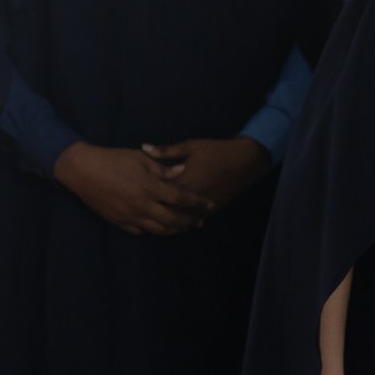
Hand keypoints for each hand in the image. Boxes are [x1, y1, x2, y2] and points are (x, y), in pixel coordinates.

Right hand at [52, 142, 214, 236]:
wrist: (83, 171)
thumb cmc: (113, 159)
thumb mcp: (140, 158)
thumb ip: (162, 168)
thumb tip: (182, 172)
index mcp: (151, 187)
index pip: (181, 199)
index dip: (198, 203)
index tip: (210, 206)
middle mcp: (143, 205)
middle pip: (173, 220)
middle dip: (188, 222)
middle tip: (199, 222)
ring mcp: (130, 216)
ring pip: (158, 229)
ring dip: (173, 230)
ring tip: (182, 228)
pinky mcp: (119, 222)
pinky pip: (140, 231)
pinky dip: (152, 230)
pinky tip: (158, 228)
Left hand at [141, 137, 270, 212]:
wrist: (244, 161)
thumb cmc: (215, 151)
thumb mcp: (189, 147)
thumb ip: (165, 152)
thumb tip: (144, 147)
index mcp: (183, 181)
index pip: (158, 193)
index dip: (143, 196)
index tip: (131, 195)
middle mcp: (191, 198)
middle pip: (167, 212)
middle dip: (152, 215)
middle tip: (137, 215)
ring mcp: (201, 206)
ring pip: (180, 221)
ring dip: (167, 224)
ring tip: (152, 225)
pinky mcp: (211, 210)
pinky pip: (192, 221)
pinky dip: (183, 224)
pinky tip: (173, 227)